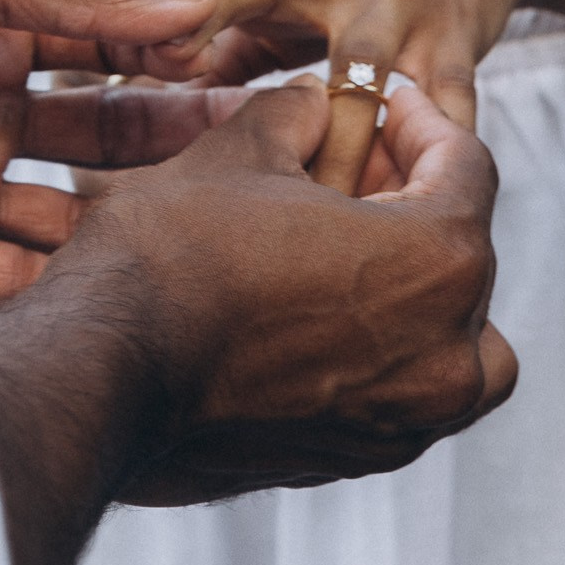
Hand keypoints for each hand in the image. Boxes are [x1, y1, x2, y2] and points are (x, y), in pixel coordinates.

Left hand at [0, 0, 241, 305]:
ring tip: (206, 227)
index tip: (242, 77)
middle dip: (178, 149)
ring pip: (63, 220)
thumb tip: (194, 3)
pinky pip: (3, 281)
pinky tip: (118, 272)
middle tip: (263, 153)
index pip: (106, 52)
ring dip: (128, 226)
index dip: (172, 64)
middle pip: (100, 139)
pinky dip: (57, 286)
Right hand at [74, 76, 515, 503]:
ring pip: (454, 344)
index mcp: (439, 264)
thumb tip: (314, 106)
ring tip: (345, 250)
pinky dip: (381, 351)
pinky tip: (310, 309)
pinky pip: (402, 396)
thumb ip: (299, 116)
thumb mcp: (240, 150)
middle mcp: (445, 355)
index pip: (467, 167)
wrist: (98, 370)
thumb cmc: (172, 257)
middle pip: (464, 255)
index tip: (380, 105)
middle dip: (412, 199)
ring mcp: (403, 421)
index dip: (417, 121)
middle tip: (352, 163)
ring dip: (417, 291)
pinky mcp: (354, 459)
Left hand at [152, 0, 546, 192]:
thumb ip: (220, 36)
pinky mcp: (458, 53)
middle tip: (247, 190)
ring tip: (315, 248)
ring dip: (340, 175)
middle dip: (288, 118)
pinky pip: (444, 127)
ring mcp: (405, 19)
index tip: (168, 57)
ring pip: (366, 109)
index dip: (200, 10)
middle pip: (316, 52)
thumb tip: (137, 94)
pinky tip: (403, 228)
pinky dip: (422, 173)